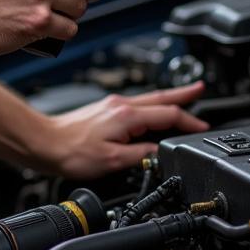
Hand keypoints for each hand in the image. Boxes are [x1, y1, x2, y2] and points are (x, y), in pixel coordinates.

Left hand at [31, 82, 209, 178]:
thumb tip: (160, 152)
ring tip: (185, 97)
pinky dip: (153, 105)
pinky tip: (153, 111)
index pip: (168, 115)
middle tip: (201, 88)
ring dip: (169, 99)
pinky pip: (138, 104)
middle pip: (161, 98)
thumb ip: (142, 154)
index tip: (202, 127)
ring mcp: (113, 105)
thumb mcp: (114, 160)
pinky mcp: (106, 109)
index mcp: (127, 116)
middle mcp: (121, 105)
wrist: (46, 143)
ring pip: (149, 99)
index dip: (189, 121)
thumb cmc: (73, 151)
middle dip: (184, 94)